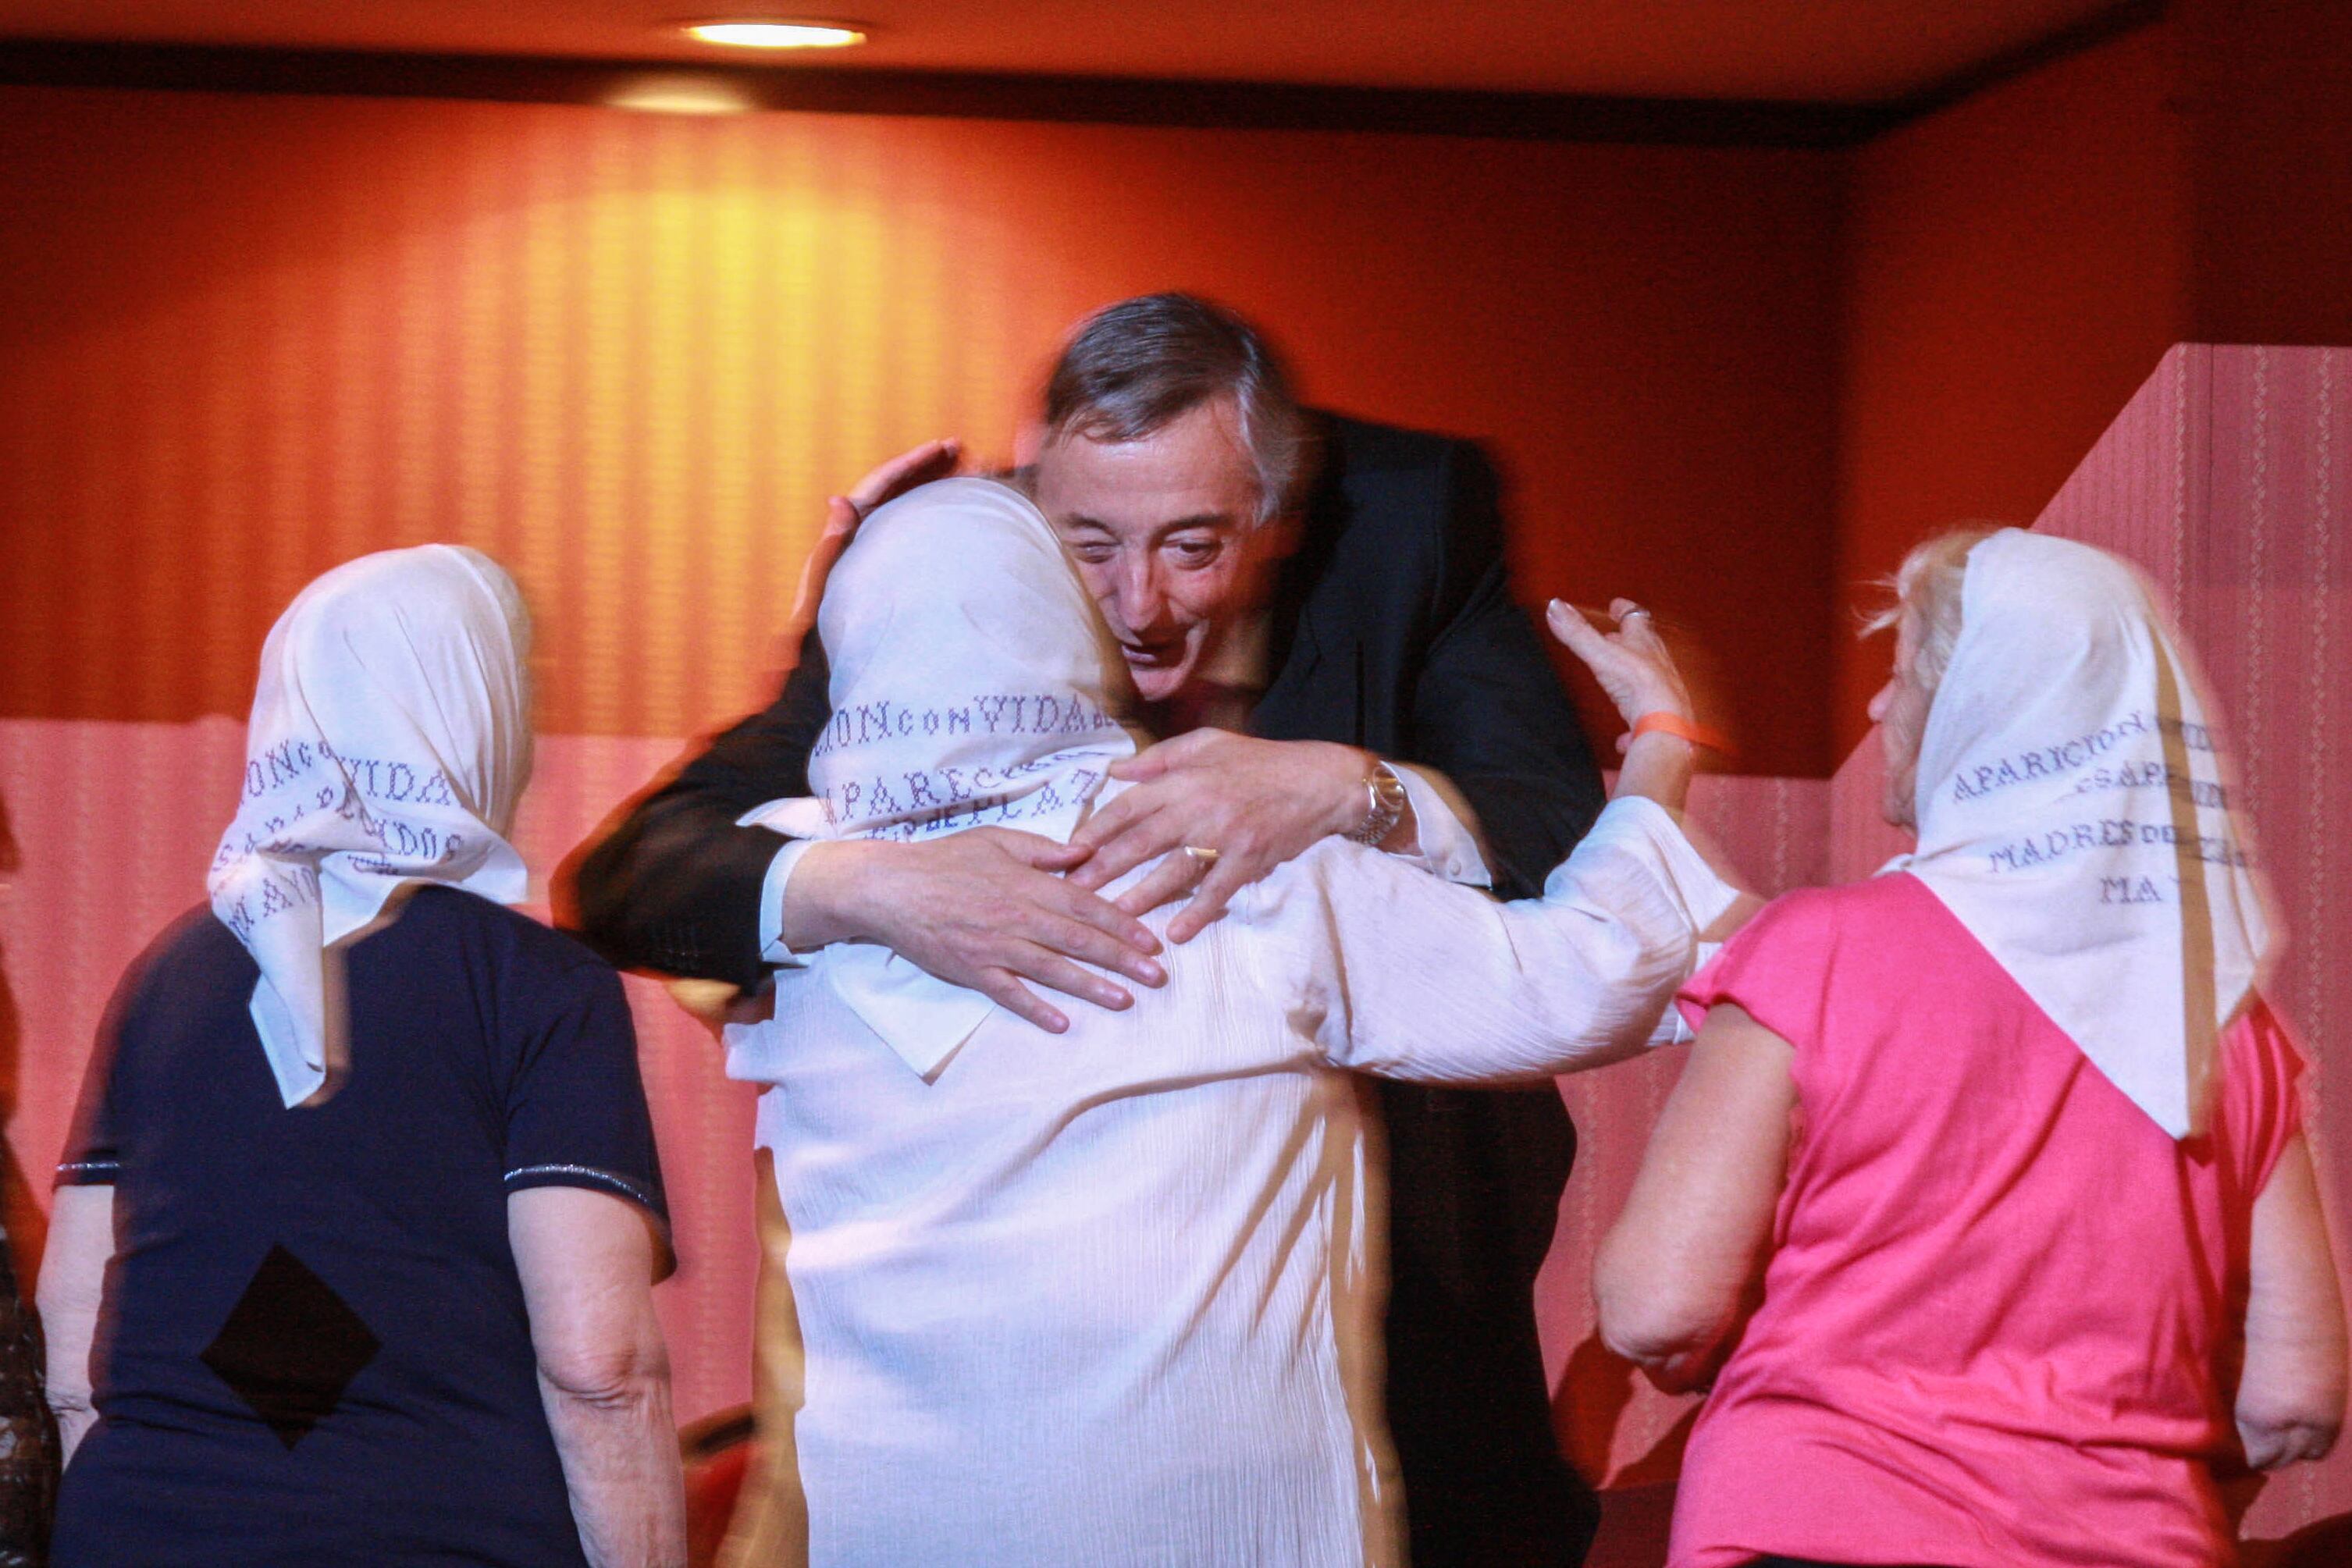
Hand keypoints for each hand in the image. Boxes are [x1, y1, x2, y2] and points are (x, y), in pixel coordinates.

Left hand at [786, 438, 962, 630]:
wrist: (813, 659)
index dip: (911, 463)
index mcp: (844, 530)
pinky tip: (950, 512)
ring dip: (928, 484)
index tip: (942, 448)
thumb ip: (830, 544)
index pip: (881, 484)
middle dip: (924, 465)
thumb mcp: (821, 584)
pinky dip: (927, 512)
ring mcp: (868, 547)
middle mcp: (855, 533)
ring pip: (902, 505)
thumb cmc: (817, 626)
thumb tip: (839, 499)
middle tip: (958, 448)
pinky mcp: (879, 564)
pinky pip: (907, 527)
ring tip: (962, 471)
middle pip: (894, 487)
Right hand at [788, 828, 1164, 1032]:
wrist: (892, 887)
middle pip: (1080, 941)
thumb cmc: (946, 859)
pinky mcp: (973, 970)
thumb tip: (1085, 853)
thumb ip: (1044, 850)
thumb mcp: (998, 839)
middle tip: (1157, 976)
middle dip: (1123, 959)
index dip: (1123, 924)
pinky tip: (1062, 1024)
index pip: (1087, 906)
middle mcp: (1019, 917)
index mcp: (1029, 884)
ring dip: (1091, 986)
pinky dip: (1035, 1009)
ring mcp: (996, 946)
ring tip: (1124, 1001)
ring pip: (1053, 969)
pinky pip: (1009, 993)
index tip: (1152, 940)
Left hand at [1066, 731, 1367, 941]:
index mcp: (1183, 778)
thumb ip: (1158, 758)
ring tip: (1111, 918)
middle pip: (1140, 841)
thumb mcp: (1206, 744)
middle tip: (1073, 894)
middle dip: (1103, 869)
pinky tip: (1177, 934)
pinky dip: (1198, 912)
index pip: (1127, 806)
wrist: (1319, 780)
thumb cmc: (1259, 761)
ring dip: (1141, 896)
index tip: (1068, 853)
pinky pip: (1219, 889)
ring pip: (1174, 869)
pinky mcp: (1250, 857)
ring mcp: (1224, 834)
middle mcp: (1198, 806)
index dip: (1095, 830)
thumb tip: (1114, 772)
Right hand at [1544, 597, 1693, 747]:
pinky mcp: (1659, 717)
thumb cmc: (1639, 685)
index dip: (1625, 610)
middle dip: (1631, 642)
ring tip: (1621, 680)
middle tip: (1618, 638)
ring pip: (1648, 679)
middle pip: (1646, 647)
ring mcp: (1661, 690)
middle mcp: (1657, 664)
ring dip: (1635, 678)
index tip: (1617, 605)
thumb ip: (1577, 633)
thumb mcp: (1600, 654)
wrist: (1664, 723)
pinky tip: (1624, 738)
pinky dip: (1633, 726)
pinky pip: (1644, 720)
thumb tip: (1556, 607)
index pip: (1636, 618)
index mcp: (1644, 643)